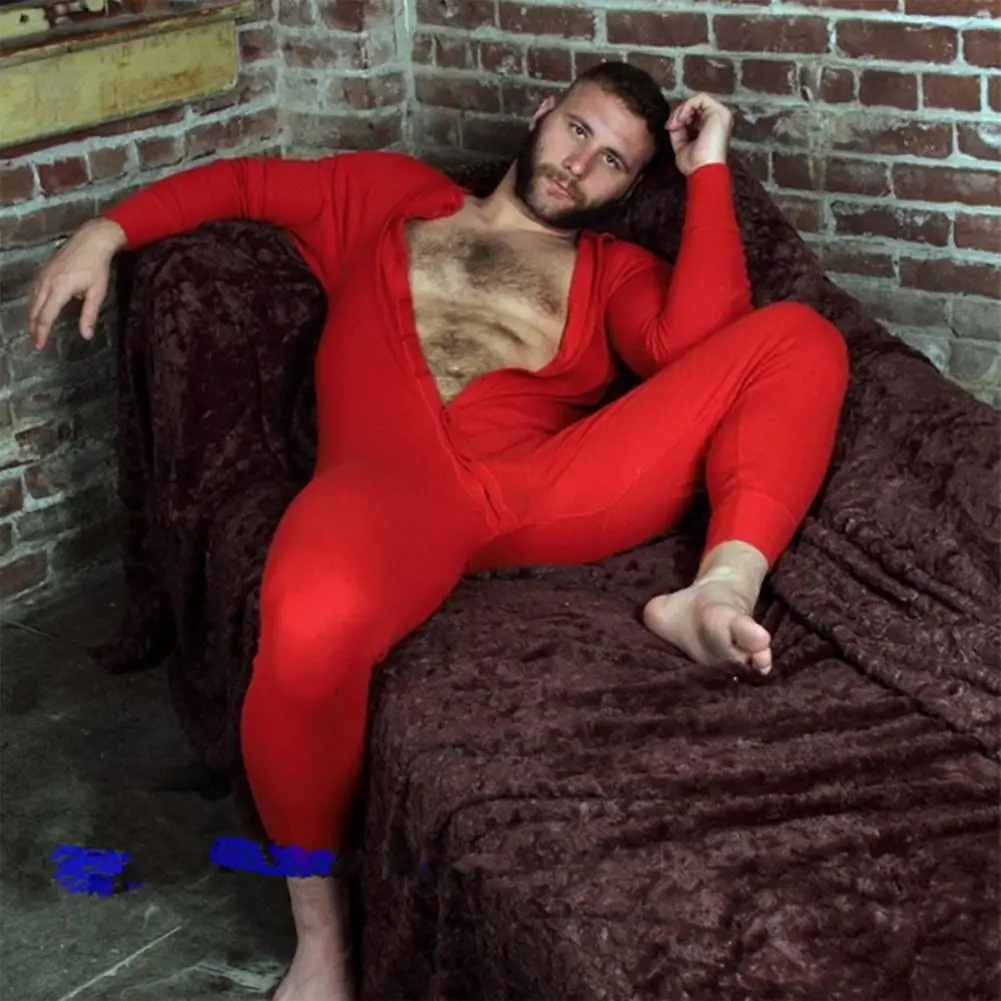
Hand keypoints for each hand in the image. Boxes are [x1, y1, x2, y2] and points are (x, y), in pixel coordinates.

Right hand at [28, 216, 126, 349]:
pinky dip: (34, 305)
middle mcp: (46, 282)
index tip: (39, 345)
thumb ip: (89, 315)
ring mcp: (42, 275)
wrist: (91, 240)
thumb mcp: (97, 293)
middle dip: (34, 328)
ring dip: (33, 317)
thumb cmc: (96, 266)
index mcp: (60, 289)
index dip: (41, 332)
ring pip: (32, 301)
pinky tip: (38, 312)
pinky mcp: (43, 271)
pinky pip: (34, 292)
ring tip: (35, 332)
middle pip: (35, 311)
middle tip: (35, 343)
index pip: (46, 316)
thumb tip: (86, 335)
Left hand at [666, 93, 733, 176]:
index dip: (680, 118)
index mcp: (711, 128)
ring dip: (682, 110)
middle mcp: (717, 119)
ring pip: (697, 101)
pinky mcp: (719, 111)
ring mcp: (720, 114)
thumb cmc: (695, 164)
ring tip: (675, 124)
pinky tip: (681, 120)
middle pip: (695, 107)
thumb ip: (679, 131)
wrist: (703, 170)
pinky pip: (700, 99)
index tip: (670, 128)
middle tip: (671, 126)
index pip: (694, 115)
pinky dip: (687, 107)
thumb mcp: (682, 145)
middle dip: (679, 113)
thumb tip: (673, 121)